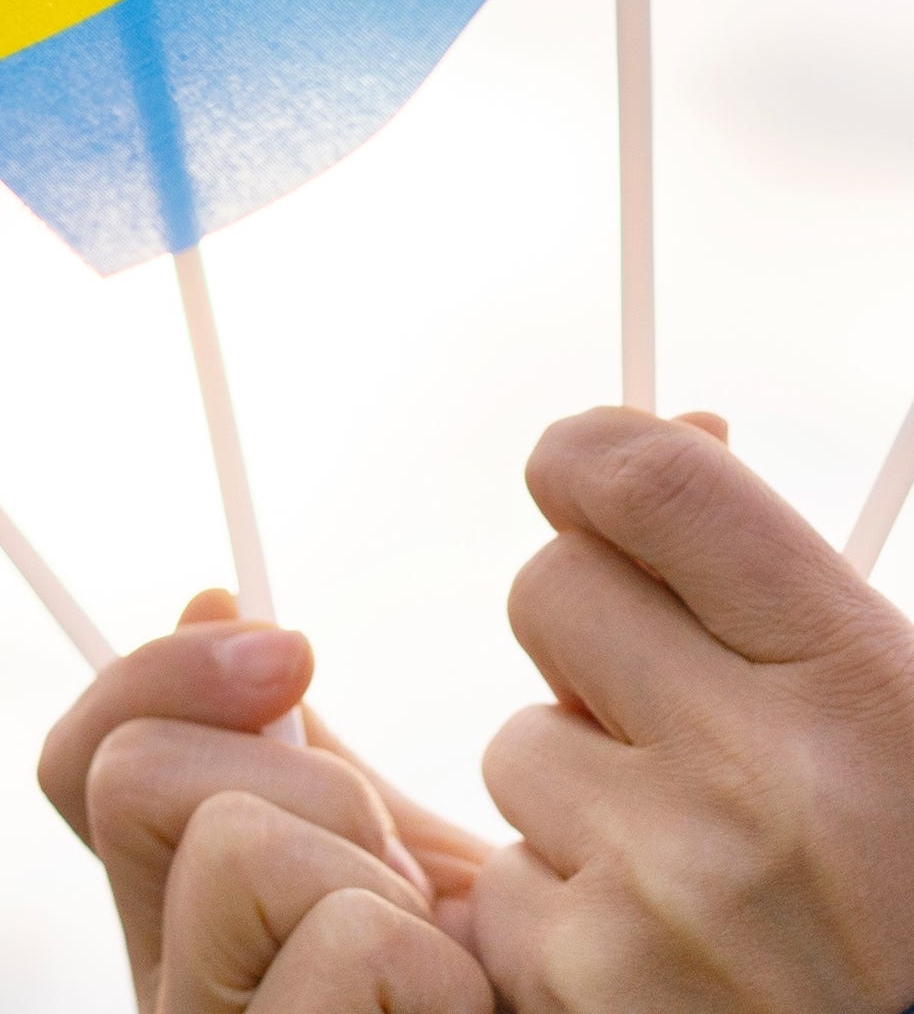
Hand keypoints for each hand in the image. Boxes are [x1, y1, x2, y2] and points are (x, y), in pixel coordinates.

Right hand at [40, 596, 493, 1008]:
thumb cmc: (505, 1001)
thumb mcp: (399, 863)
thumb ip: (301, 757)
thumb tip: (214, 603)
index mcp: (180, 926)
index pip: (80, 763)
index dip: (155, 676)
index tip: (288, 651)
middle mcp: (167, 995)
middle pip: (136, 775)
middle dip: (309, 783)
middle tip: (403, 880)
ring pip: (237, 846)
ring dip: (378, 881)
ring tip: (442, 969)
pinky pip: (345, 944)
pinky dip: (431, 966)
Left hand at [476, 407, 913, 1011]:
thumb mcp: (910, 710)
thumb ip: (791, 584)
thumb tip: (683, 419)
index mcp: (862, 687)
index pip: (650, 480)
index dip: (590, 458)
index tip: (579, 475)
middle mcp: (757, 781)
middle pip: (549, 590)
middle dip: (589, 637)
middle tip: (670, 706)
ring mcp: (663, 894)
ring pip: (518, 745)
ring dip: (580, 790)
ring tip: (702, 867)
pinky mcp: (588, 992)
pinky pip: (503, 884)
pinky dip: (562, 914)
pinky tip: (669, 956)